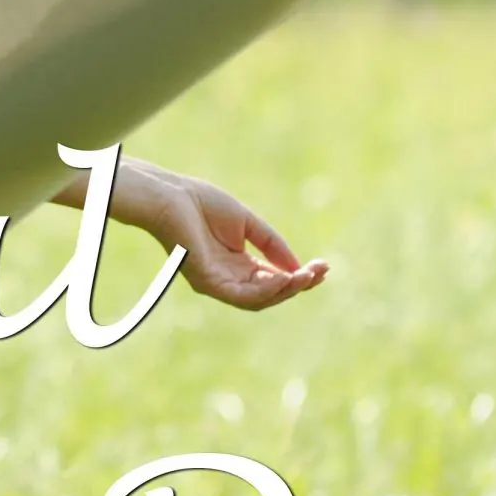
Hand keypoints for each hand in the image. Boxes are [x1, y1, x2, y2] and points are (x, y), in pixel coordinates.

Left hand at [99, 162, 328, 312]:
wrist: (171, 196)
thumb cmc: (202, 203)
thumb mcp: (249, 224)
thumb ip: (272, 245)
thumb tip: (298, 268)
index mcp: (237, 264)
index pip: (273, 279)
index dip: (299, 275)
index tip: (324, 266)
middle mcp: (228, 278)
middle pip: (270, 292)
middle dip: (298, 284)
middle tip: (321, 272)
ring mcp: (217, 283)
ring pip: (259, 299)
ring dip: (287, 290)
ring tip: (308, 277)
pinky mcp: (208, 283)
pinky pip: (243, 295)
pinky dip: (267, 290)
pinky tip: (286, 279)